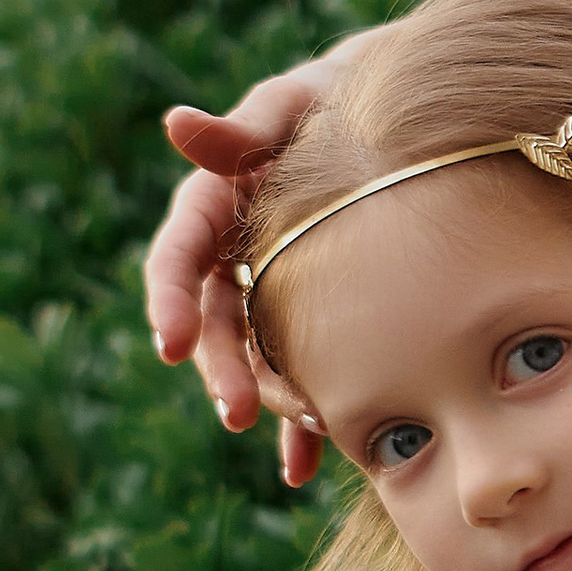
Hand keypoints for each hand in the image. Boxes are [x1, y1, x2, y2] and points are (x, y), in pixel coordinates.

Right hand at [143, 33, 379, 488]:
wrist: (402, 119)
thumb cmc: (340, 99)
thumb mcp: (297, 103)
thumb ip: (245, 128)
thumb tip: (175, 123)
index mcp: (215, 206)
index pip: (178, 258)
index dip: (169, 301)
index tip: (173, 343)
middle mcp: (235, 256)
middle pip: (215, 323)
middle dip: (222, 371)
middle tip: (236, 413)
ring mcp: (274, 293)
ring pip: (257, 358)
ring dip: (269, 400)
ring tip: (302, 428)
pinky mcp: (315, 320)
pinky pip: (302, 376)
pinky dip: (300, 424)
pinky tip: (302, 470)